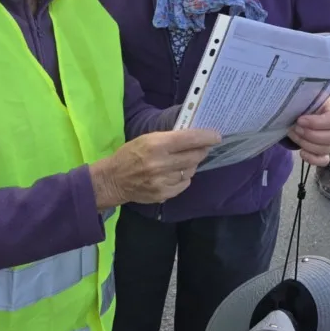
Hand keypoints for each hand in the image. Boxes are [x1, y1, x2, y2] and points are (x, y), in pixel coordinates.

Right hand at [89, 128, 220, 207]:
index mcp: (156, 145)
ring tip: (182, 161)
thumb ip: (170, 138)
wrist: (113, 180)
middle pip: (194, 156)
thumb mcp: (147, 139)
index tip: (216, 136)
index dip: (206, 137)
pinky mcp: (164, 194)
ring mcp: (163, 181)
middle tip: (203, 147)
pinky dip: (184, 177)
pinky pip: (185, 184)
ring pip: (191, 171)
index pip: (189, 139)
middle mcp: (161, 163)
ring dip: (191, 164)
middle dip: (202, 150)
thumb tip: (195, 137)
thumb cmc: (131, 154)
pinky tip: (175, 173)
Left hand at [289, 96, 329, 166]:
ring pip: (326, 149)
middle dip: (310, 135)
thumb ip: (304, 98)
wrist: (299, 109)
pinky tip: (302, 152)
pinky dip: (312, 159)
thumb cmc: (303, 100)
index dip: (316, 123)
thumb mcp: (305, 95)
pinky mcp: (323, 151)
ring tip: (294, 134)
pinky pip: (323, 161)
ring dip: (306, 144)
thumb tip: (295, 105)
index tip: (300, 120)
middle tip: (296, 128)